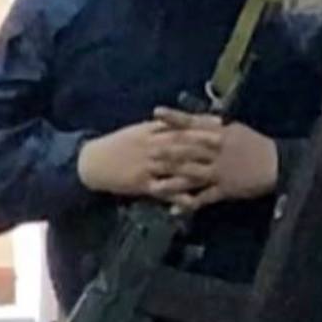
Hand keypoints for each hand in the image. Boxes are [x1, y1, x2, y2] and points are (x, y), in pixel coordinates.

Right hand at [77, 119, 221, 197]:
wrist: (92, 161)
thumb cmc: (118, 144)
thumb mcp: (138, 130)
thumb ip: (160, 126)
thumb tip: (182, 120)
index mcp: (152, 131)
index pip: (181, 126)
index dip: (202, 124)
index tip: (221, 123)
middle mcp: (152, 147)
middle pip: (184, 146)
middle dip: (207, 146)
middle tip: (229, 147)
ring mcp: (148, 166)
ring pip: (177, 168)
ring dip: (198, 171)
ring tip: (219, 173)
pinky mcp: (142, 184)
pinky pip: (164, 190)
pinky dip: (179, 196)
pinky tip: (194, 202)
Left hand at [150, 108, 277, 211]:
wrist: (277, 164)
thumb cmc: (254, 144)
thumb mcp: (235, 130)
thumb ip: (214, 126)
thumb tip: (195, 118)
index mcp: (220, 133)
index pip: (193, 123)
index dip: (174, 118)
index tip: (156, 113)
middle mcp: (217, 150)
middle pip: (187, 150)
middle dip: (165, 152)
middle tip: (145, 153)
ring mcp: (220, 171)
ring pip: (191, 176)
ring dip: (171, 182)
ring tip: (153, 187)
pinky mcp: (225, 188)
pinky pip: (204, 198)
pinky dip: (189, 204)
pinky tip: (174, 210)